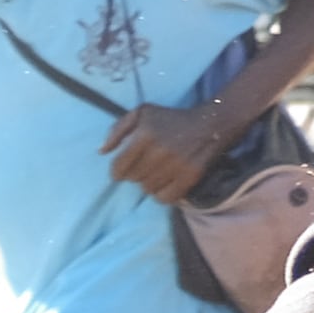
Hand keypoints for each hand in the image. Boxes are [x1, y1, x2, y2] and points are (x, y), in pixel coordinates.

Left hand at [101, 100, 223, 204]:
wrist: (211, 122)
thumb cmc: (171, 119)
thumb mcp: (142, 113)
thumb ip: (117, 130)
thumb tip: (102, 151)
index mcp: (145, 136)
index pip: (118, 168)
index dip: (118, 171)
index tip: (123, 169)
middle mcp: (160, 152)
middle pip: (133, 179)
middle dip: (135, 174)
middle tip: (145, 166)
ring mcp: (177, 165)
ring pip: (148, 190)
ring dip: (149, 183)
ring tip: (156, 172)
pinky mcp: (191, 176)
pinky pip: (165, 198)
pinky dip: (162, 194)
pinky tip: (165, 183)